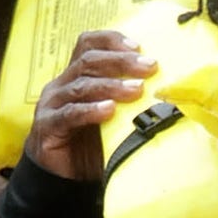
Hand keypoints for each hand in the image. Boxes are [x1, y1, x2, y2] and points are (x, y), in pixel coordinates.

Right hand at [23, 31, 155, 182]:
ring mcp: (52, 104)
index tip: (138, 46)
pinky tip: (109, 110)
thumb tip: (170, 90)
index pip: (88, 44)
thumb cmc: (93, 144)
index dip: (111, 40)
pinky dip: (91, 111)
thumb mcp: (115, 118)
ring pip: (81, 85)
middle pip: (88, 60)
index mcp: (76, 75)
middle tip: (149, 67)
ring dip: (111, 86)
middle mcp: (61, 85)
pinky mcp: (47, 126)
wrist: (64, 178)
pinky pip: (69, 114)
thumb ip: (131, 102)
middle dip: (121, 61)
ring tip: (136, 90)